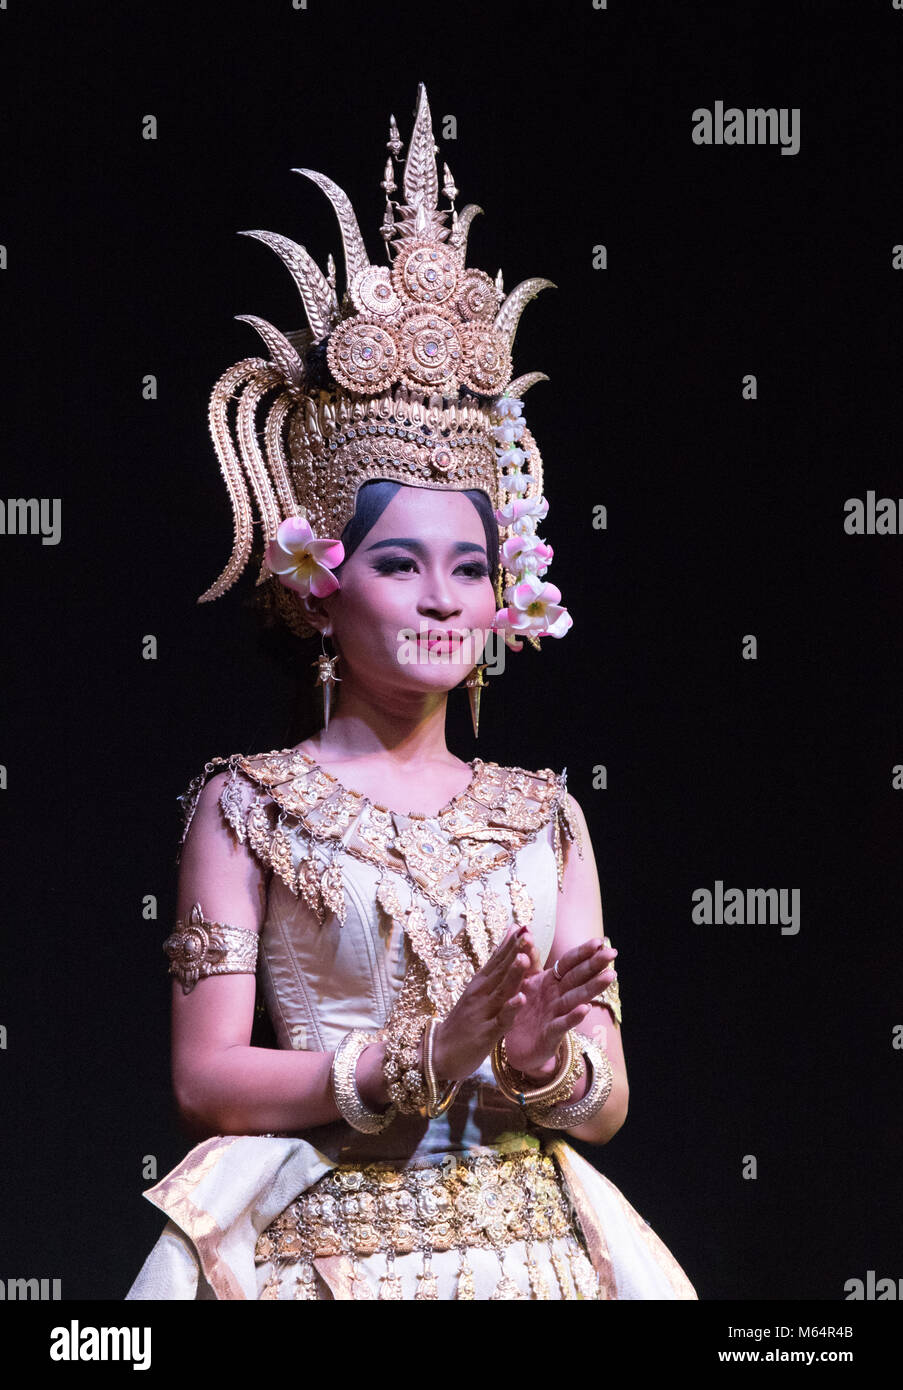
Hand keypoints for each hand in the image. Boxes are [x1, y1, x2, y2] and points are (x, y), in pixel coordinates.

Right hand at [432, 928, 531, 1081]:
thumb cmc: (462, 1023)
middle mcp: (479, 994)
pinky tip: (520, 999)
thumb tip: (505, 946)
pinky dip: (510, 1010)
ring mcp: (482, 1013)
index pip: (496, 959)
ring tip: (523, 957)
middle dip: (514, 951)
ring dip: (512, 974)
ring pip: (501, 991)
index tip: (523, 925)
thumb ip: (492, 972)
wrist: (438, 1053)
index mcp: (479, 984)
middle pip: (499, 970)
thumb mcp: (476, 994)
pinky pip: (501, 1020)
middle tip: (526, 932)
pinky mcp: (485, 1034)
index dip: (510, 943)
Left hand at [502, 936, 616, 1078]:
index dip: (583, 952)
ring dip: (593, 987)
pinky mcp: (551, 1034)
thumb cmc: (525, 1010)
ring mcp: (557, 1014)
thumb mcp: (523, 982)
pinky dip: (573, 1016)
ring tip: (610, 976)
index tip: (600, 941)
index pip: (569, 963)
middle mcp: (558, 996)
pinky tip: (585, 1008)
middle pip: (578, 978)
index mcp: (551, 982)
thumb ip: (528, 959)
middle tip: (612, 953)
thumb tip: (526, 930)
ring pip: (576, 998)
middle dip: (595, 965)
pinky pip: (562, 1024)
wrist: (516, 1046)